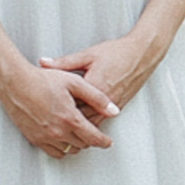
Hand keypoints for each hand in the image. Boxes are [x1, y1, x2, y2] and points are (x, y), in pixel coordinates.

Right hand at [0, 58, 118, 158]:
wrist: (15, 82)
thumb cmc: (42, 80)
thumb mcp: (75, 83)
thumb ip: (97, 98)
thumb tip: (114, 110)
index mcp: (70, 118)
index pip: (94, 138)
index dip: (104, 141)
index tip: (108, 142)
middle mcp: (57, 131)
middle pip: (82, 145)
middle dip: (90, 140)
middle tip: (92, 133)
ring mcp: (44, 137)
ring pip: (69, 150)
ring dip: (76, 144)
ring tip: (78, 133)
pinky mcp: (34, 138)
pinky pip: (53, 152)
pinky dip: (62, 148)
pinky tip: (63, 138)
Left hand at [40, 31, 165, 116]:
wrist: (142, 54)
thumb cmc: (117, 53)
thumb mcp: (88, 55)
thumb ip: (64, 62)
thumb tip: (44, 63)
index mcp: (95, 87)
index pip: (71, 104)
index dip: (56, 110)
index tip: (42, 112)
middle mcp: (105, 100)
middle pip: (82, 119)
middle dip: (66, 123)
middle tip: (49, 126)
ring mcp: (113, 105)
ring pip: (93, 124)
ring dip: (80, 128)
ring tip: (64, 131)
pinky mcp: (119, 106)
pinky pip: (103, 121)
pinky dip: (91, 124)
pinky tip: (82, 126)